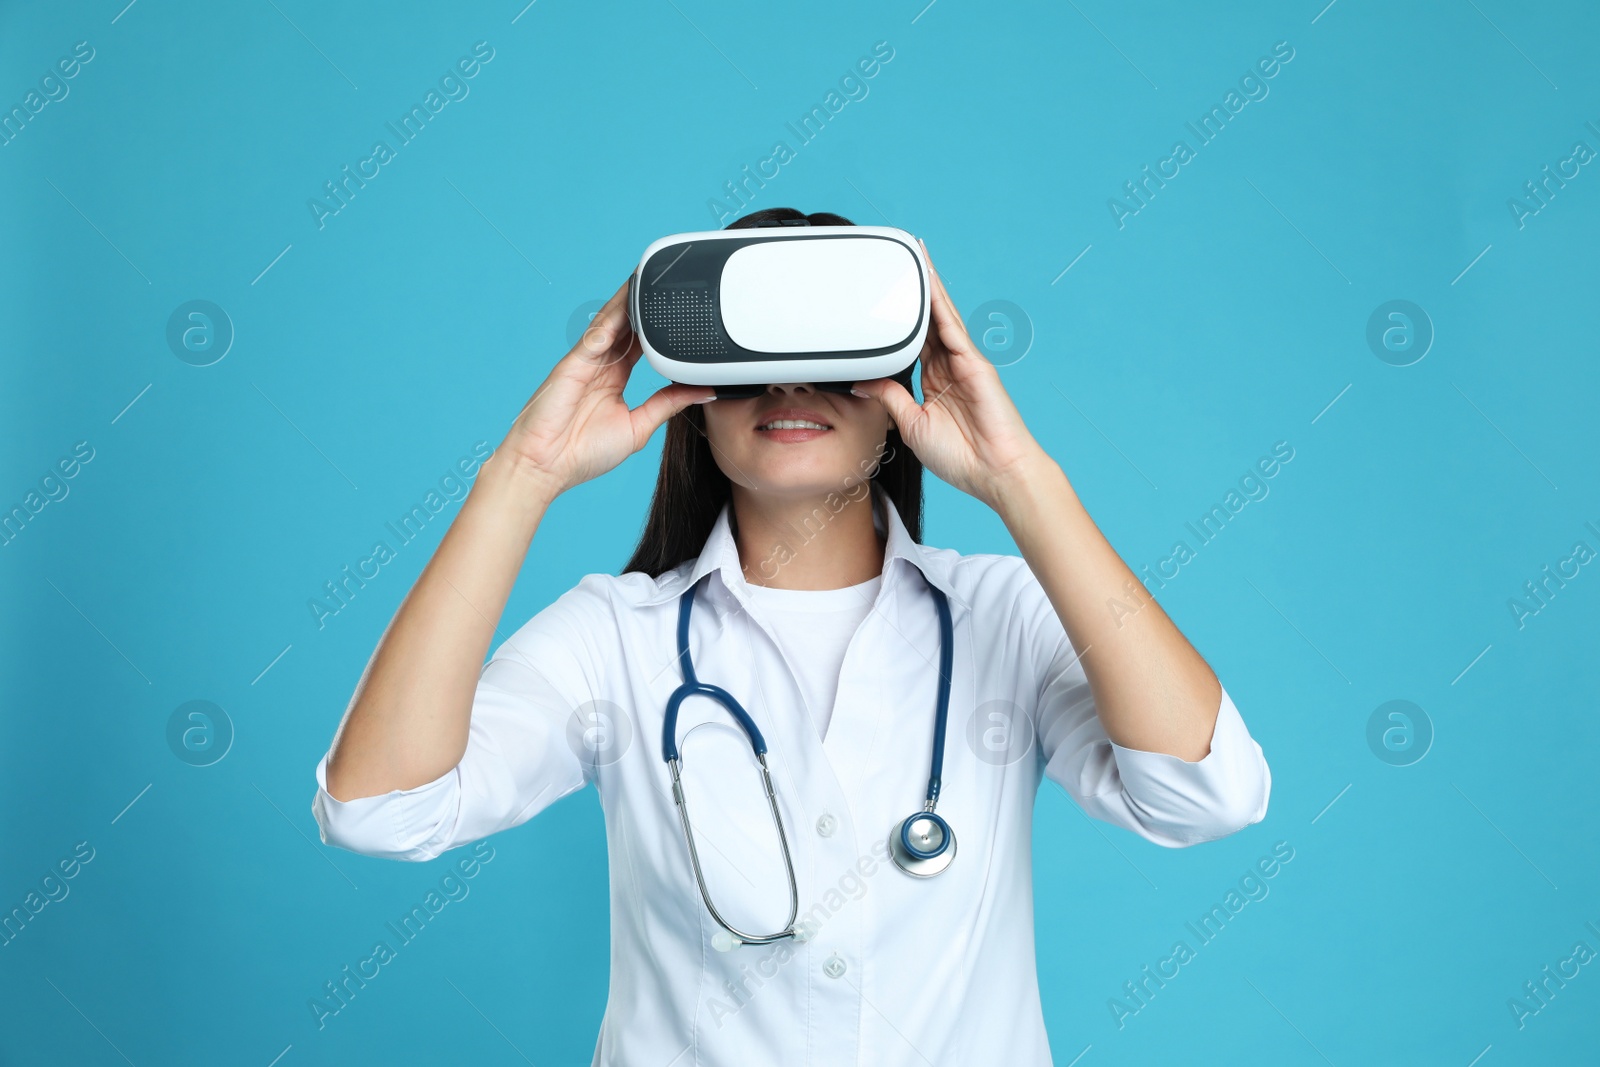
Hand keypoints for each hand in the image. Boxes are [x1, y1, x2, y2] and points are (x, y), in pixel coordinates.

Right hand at [497, 279, 713, 497]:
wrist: (545, 467)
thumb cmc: (583, 454)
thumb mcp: (638, 427)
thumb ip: (668, 404)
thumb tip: (703, 391)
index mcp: (614, 378)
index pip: (643, 344)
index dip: (660, 327)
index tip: (682, 312)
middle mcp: (601, 365)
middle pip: (628, 326)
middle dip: (647, 305)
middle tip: (670, 283)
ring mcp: (586, 361)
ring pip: (613, 322)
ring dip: (631, 301)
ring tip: (653, 278)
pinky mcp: (573, 363)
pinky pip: (596, 334)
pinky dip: (613, 317)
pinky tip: (630, 302)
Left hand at [852, 241, 1047, 510]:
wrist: (995, 473)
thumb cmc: (961, 457)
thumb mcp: (911, 425)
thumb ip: (889, 399)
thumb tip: (862, 382)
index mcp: (935, 383)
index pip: (912, 343)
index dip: (899, 322)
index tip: (884, 303)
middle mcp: (950, 368)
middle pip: (927, 322)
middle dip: (916, 293)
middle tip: (900, 262)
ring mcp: (964, 363)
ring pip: (940, 317)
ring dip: (928, 287)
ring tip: (916, 257)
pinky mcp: (975, 363)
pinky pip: (952, 327)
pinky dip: (940, 303)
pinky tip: (929, 284)